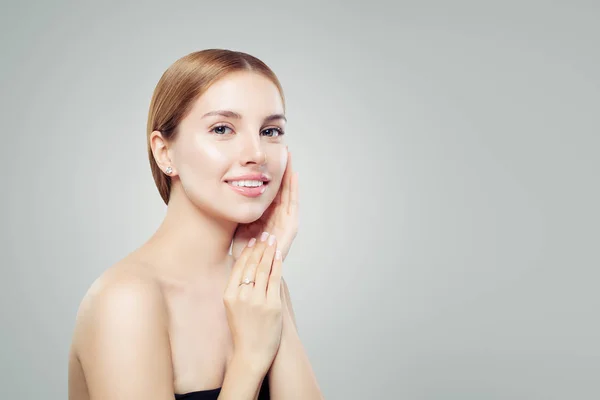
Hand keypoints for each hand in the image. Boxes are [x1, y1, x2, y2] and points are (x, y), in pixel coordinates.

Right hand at [223, 232, 282, 374]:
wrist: (251, 354)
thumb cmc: (243, 331)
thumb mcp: (232, 308)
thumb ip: (237, 289)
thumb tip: (246, 269)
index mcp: (229, 296)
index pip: (239, 267)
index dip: (247, 252)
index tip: (254, 241)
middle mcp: (242, 296)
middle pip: (252, 265)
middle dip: (260, 247)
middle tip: (266, 234)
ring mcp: (257, 301)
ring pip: (264, 270)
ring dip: (269, 252)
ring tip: (272, 240)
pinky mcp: (272, 305)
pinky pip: (275, 280)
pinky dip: (278, 265)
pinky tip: (279, 256)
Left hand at [232, 149, 298, 262]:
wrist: (251, 270)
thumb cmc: (243, 248)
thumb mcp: (239, 221)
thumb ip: (238, 207)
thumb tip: (223, 188)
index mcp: (268, 214)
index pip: (272, 189)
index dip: (272, 173)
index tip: (269, 155)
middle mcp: (279, 216)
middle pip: (283, 188)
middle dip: (283, 169)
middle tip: (283, 148)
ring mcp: (286, 221)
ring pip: (290, 192)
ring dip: (290, 175)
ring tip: (289, 157)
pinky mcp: (290, 227)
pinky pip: (293, 204)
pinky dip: (294, 189)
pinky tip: (293, 175)